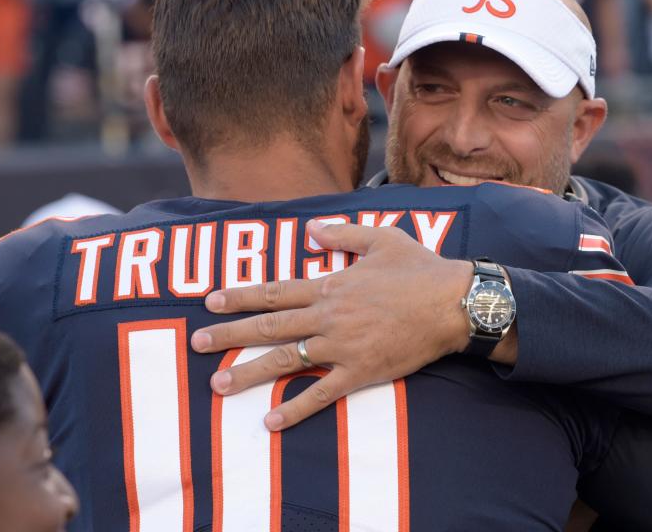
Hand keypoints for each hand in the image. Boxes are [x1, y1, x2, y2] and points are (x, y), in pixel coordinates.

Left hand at [191, 220, 474, 430]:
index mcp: (331, 286)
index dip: (240, 298)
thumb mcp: (382, 239)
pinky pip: (322, 394)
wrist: (454, 304)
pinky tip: (271, 421)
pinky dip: (295, 408)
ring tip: (218, 385)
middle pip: (270, 327)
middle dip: (229, 335)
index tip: (210, 302)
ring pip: (286, 361)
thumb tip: (313, 230)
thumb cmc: (420, 270)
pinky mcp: (361, 372)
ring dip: (249, 373)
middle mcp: (328, 317)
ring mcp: (342, 347)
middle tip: (197, 343)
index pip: (275, 292)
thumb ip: (343, 234)